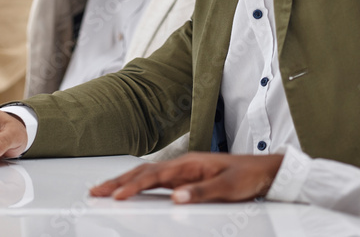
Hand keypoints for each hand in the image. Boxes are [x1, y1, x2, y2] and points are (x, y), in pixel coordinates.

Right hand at [89, 152, 284, 203]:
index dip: (133, 186)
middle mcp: (182, 164)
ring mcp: (182, 171)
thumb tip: (176, 197)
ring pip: (146, 175)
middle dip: (118, 181)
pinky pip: (155, 181)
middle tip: (95, 190)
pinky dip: (138, 184)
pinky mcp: (185, 179)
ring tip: (103, 189)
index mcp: (189, 163)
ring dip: (124, 181)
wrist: (263, 171)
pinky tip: (129, 189)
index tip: (117, 196)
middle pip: (143, 172)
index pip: (154, 175)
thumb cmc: (247, 176)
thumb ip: (201, 192)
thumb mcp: (228, 188)